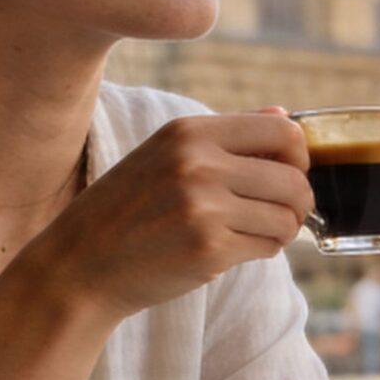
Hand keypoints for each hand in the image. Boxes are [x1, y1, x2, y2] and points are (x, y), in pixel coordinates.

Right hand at [25, 111, 312, 323]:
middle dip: (297, 203)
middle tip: (281, 216)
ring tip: (255, 234)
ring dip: (280, 231)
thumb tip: (284, 116)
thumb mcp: (165, 155)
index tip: (285, 175)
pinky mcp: (209, 248)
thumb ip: (226, 135)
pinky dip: (261, 251)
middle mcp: (198, 163)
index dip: (297, 158)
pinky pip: (267, 247)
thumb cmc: (128, 209)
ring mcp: (204, 206)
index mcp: (190, 132)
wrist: (82, 263)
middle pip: (293, 179)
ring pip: (286, 217)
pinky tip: (235, 250)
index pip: (283, 133)